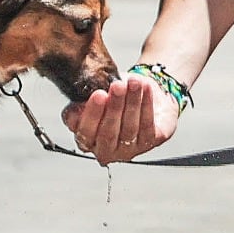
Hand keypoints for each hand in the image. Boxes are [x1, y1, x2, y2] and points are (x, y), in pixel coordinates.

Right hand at [65, 70, 181, 164]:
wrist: (142, 92)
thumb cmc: (116, 97)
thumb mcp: (97, 95)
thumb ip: (86, 99)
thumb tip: (83, 96)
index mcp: (87, 140)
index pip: (85, 132)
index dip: (92, 114)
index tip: (98, 94)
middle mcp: (106, 149)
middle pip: (108, 133)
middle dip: (113, 107)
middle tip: (117, 87)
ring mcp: (129, 149)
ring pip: (129, 127)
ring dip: (132, 102)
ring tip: (133, 83)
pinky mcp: (150, 141)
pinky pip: (147, 124)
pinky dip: (146, 104)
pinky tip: (145, 89)